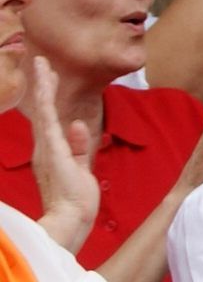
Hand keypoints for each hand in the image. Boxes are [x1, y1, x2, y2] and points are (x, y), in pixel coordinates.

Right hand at [20, 59, 98, 250]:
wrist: (70, 218)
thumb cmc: (76, 200)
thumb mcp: (81, 168)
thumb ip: (79, 147)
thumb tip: (78, 125)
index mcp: (52, 153)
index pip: (51, 121)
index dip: (49, 100)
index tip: (50, 80)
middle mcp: (44, 147)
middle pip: (43, 110)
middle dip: (43, 85)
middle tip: (42, 63)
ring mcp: (46, 147)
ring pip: (43, 108)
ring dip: (43, 84)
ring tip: (42, 63)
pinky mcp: (52, 148)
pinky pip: (48, 118)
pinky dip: (46, 98)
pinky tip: (44, 81)